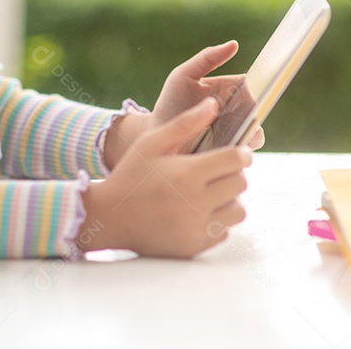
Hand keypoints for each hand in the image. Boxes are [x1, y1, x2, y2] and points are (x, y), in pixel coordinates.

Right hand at [78, 99, 251, 258]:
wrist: (109, 218)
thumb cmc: (130, 175)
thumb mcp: (151, 143)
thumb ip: (185, 123)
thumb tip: (213, 104)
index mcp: (186, 173)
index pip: (236, 160)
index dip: (241, 153)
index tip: (236, 153)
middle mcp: (195, 202)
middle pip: (240, 184)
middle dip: (234, 174)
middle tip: (218, 172)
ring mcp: (196, 228)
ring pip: (238, 211)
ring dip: (229, 199)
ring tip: (209, 193)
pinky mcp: (195, 246)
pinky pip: (224, 231)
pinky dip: (217, 221)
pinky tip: (197, 212)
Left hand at [103, 41, 261, 168]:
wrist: (157, 133)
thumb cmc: (171, 101)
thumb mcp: (183, 75)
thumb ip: (207, 58)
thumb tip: (234, 44)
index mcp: (231, 90)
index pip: (253, 85)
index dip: (258, 87)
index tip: (255, 90)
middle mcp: (237, 111)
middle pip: (258, 111)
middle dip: (254, 113)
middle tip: (242, 114)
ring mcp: (235, 133)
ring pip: (255, 135)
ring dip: (248, 134)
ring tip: (232, 132)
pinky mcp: (228, 153)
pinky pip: (242, 154)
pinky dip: (238, 152)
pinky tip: (225, 148)